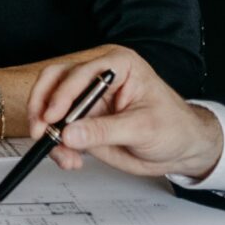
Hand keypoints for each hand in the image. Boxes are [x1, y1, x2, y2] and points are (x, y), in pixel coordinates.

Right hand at [27, 45, 224, 181]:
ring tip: (62, 154)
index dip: (62, 94)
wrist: (183, 149)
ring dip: (48, 131)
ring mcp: (89, 101)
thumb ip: (103, 131)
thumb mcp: (142, 128)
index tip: (53, 118)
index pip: (79, 72)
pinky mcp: (84, 122)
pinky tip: (70, 159)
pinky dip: (57, 146)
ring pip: (50, 107)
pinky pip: (59, 131)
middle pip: (56, 82)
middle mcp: (98, 79)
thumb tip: (70, 133)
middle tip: (41, 131)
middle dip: (43, 108)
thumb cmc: (175, 128)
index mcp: (118, 66)